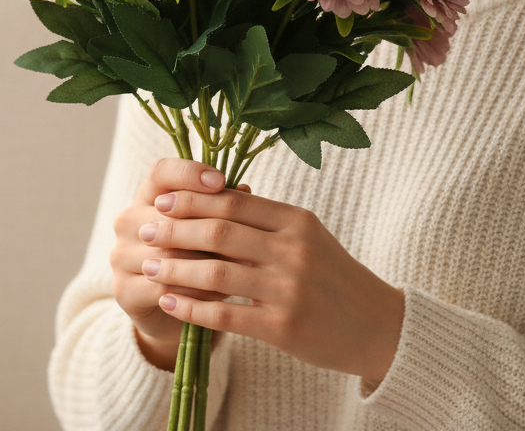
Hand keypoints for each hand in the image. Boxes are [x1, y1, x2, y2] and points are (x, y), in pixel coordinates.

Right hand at [109, 157, 249, 369]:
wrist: (173, 308)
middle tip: (245, 236)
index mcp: (147, 195)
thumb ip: (222, 207)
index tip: (221, 181)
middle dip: (208, 227)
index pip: (161, 171)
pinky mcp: (123, 290)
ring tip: (240, 266)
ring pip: (168, 253)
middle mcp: (128, 221)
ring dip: (206, 261)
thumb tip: (245, 190)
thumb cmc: (198, 257)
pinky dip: (196, 290)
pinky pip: (164, 286)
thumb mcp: (211, 227)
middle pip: (167, 215)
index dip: (190, 173)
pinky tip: (221, 293)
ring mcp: (121, 255)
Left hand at [138, 183, 404, 386]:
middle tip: (146, 227)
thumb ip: (266, 219)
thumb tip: (213, 198)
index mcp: (296, 220)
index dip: (193, 198)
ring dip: (176, 267)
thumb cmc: (335, 277)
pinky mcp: (282, 327)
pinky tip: (169, 303)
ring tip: (149, 264)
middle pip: (220, 229)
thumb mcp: (308, 236)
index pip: (234, 199)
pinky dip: (192, 308)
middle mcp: (292, 249)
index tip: (161, 199)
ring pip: (216, 271)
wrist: (379, 327)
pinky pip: (225, 314)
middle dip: (176, 228)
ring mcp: (288, 288)